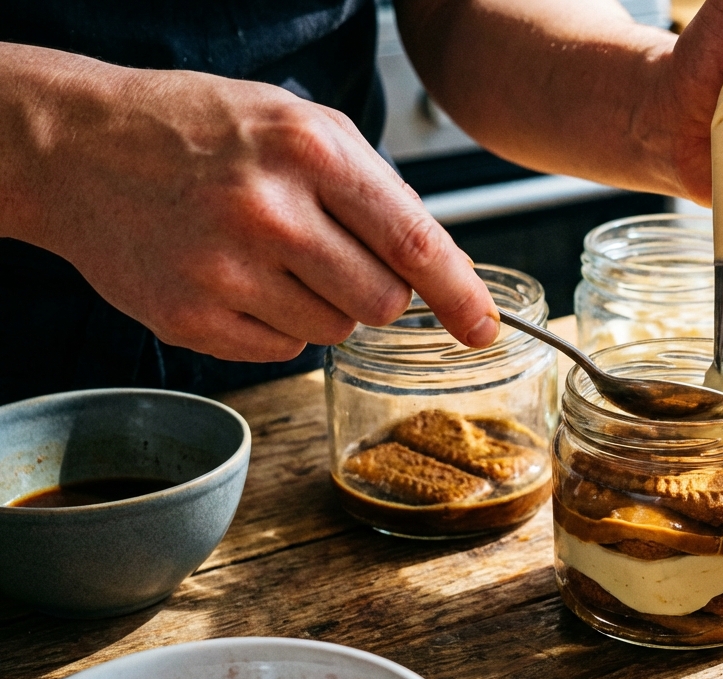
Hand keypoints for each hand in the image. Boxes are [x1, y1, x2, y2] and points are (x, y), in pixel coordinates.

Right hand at [1, 45, 498, 362]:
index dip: (460, 296)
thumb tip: (442, 265)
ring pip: (333, 332)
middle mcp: (270, 212)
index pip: (416, 244)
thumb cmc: (199, 130)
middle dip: (375, 291)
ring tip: (272, 257)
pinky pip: (280, 350)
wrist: (78, 147)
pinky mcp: (190, 318)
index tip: (483, 328)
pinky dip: (275, 323)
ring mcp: (225, 271)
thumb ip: (377, 190)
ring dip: (323, 306)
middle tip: (333, 256)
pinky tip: (238, 278)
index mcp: (310, 152)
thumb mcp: (299, 123)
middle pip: (380, 303)